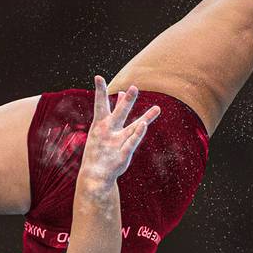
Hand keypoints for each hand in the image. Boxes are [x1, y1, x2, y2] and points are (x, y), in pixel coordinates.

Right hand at [78, 75, 159, 189]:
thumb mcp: (103, 127)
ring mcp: (115, 144)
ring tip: (158, 109)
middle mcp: (107, 133)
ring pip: (132, 129)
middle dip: (126, 102)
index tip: (98, 77)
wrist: (94, 175)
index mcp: (99, 125)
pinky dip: (138, 135)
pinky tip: (144, 126)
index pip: (100, 105)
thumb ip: (116, 109)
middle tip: (134, 88)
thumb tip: (124, 91)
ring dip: (144, 119)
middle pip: (119, 114)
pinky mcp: (123, 156)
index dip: (100, 91)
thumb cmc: (99, 147)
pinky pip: (132, 143)